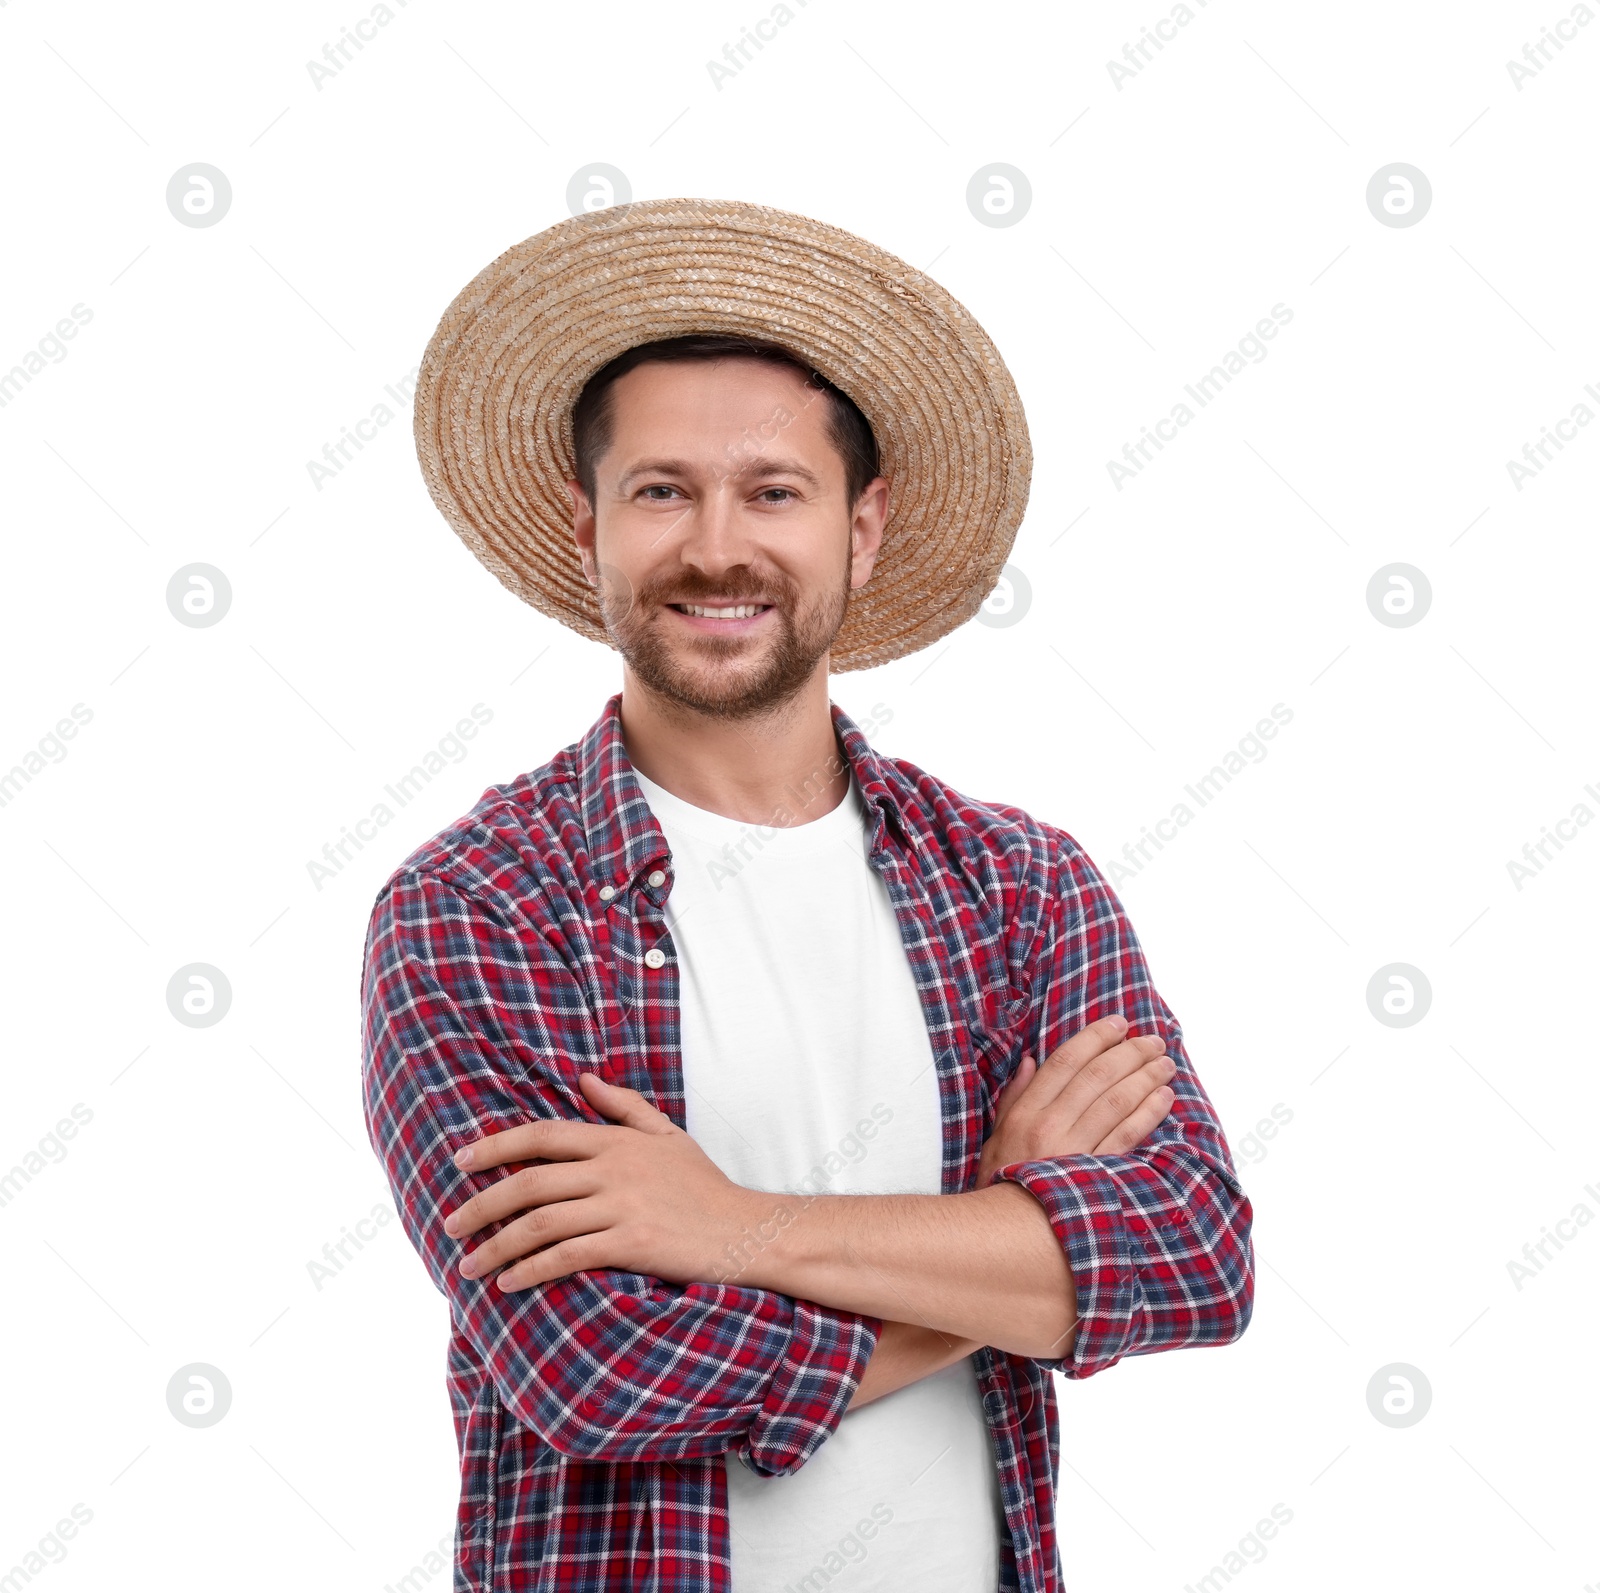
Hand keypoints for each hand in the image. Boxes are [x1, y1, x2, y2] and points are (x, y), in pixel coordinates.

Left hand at [441, 1074, 756, 1291]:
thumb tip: (583, 1080)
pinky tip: (510, 1283)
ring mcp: (621, 1206)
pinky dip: (531, 1270)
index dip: (496, 1146)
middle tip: (451, 1225)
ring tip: (469, 1266)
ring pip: (540, 1223)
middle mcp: (613, 1169)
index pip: (542, 1136)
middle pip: (529, 1182)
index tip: (461, 1161)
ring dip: (496, 1247)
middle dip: (482, 1205)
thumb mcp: (667, 1135)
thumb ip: (623, 1106)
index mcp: (616, 1141)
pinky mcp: (630, 1243)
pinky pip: (567, 1256)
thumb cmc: (704, 1186)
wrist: (746, 1230)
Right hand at [975, 1014, 1176, 1187]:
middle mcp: (1049, 1125)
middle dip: (1129, 1052)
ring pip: (1116, 1101)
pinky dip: (1148, 1113)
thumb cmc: (1002, 1182)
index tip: (1118, 1024)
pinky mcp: (1095, 1174)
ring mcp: (1073, 1150)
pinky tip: (1164, 1098)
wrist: (1006, 1233)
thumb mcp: (997, 1135)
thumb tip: (1032, 1061)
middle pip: (1097, 1076)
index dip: (1095, 1037)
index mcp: (1025, 1112)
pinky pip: (1128, 1136)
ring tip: (1165, 1063)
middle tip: (1152, 1040)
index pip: (1065, 1061)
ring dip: (1145, 1077)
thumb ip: (1015, 1096)